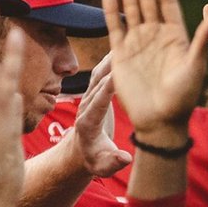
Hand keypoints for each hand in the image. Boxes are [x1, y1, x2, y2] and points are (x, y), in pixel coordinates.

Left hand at [64, 53, 131, 177]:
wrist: (81, 152)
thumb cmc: (95, 160)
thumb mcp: (103, 166)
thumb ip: (113, 162)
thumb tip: (125, 158)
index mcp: (88, 122)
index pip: (99, 102)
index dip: (108, 90)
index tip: (119, 76)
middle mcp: (86, 105)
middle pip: (98, 82)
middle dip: (111, 66)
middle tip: (125, 50)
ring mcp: (88, 96)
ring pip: (100, 73)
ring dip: (112, 58)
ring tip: (126, 40)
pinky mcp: (93, 91)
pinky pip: (102, 73)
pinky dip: (111, 60)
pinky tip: (123, 46)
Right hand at [103, 0, 207, 143]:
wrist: (161, 123)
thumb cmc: (182, 99)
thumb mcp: (196, 67)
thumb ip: (202, 40)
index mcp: (176, 36)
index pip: (167, 1)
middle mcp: (156, 35)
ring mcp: (138, 43)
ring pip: (132, 7)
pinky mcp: (121, 54)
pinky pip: (115, 27)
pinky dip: (112, 11)